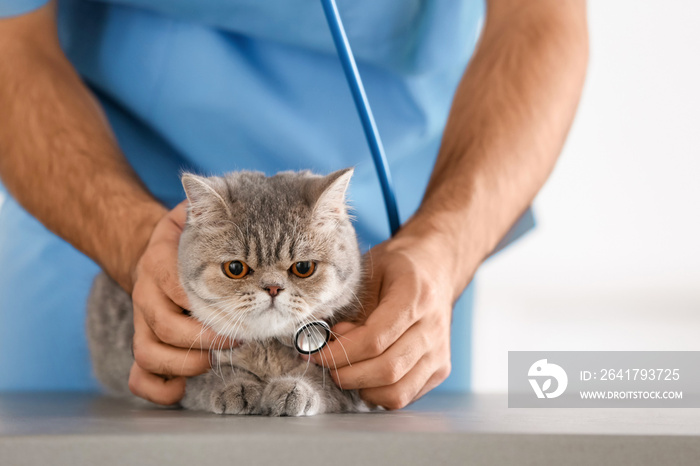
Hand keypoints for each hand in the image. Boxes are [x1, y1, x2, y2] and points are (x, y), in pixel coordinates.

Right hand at [128, 201, 233, 404]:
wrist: (153, 252)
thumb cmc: (189, 236)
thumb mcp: (195, 216)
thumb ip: (211, 208)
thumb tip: (231, 192)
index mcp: (161, 262)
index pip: (178, 287)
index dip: (209, 303)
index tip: (241, 307)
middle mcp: (146, 293)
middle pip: (166, 327)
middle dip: (206, 338)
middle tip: (239, 337)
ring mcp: (141, 321)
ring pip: (149, 353)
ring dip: (185, 364)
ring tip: (214, 360)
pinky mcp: (142, 341)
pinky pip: (137, 376)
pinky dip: (158, 390)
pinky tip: (180, 390)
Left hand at [309, 229, 464, 408]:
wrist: (436, 267)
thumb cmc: (398, 267)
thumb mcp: (369, 272)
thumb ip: (352, 308)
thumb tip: (329, 341)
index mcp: (416, 296)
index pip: (375, 339)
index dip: (339, 353)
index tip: (316, 353)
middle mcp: (433, 327)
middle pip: (386, 370)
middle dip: (346, 374)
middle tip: (325, 364)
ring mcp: (440, 351)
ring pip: (397, 391)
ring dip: (362, 388)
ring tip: (346, 369)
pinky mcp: (441, 368)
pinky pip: (405, 396)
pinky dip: (377, 393)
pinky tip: (364, 373)